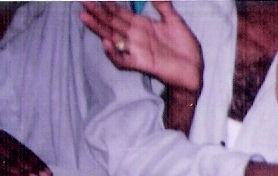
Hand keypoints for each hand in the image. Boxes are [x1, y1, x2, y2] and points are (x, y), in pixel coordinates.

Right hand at [79, 1, 202, 94]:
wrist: (194, 68)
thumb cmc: (186, 46)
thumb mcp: (174, 21)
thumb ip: (163, 6)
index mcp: (142, 25)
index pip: (120, 13)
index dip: (108, 5)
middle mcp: (136, 37)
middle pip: (112, 23)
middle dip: (97, 13)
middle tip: (83, 3)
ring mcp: (137, 50)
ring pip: (112, 38)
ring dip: (98, 29)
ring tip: (85, 17)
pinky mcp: (142, 63)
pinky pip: (123, 60)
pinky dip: (114, 53)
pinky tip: (106, 42)